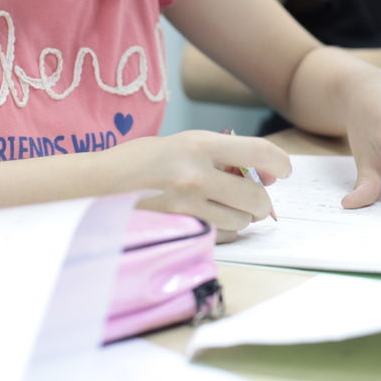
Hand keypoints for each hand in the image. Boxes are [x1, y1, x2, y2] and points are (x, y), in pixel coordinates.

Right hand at [119, 131, 289, 240]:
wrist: (97, 183)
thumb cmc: (142, 159)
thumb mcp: (182, 144)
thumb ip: (220, 156)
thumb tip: (262, 174)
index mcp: (199, 144)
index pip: (259, 151)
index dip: (280, 162)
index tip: (283, 170)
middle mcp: (196, 174)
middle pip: (256, 197)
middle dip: (262, 200)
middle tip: (253, 196)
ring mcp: (187, 205)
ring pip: (241, 221)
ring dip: (242, 217)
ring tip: (225, 206)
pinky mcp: (179, 228)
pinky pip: (221, 236)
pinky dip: (224, 230)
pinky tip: (211, 218)